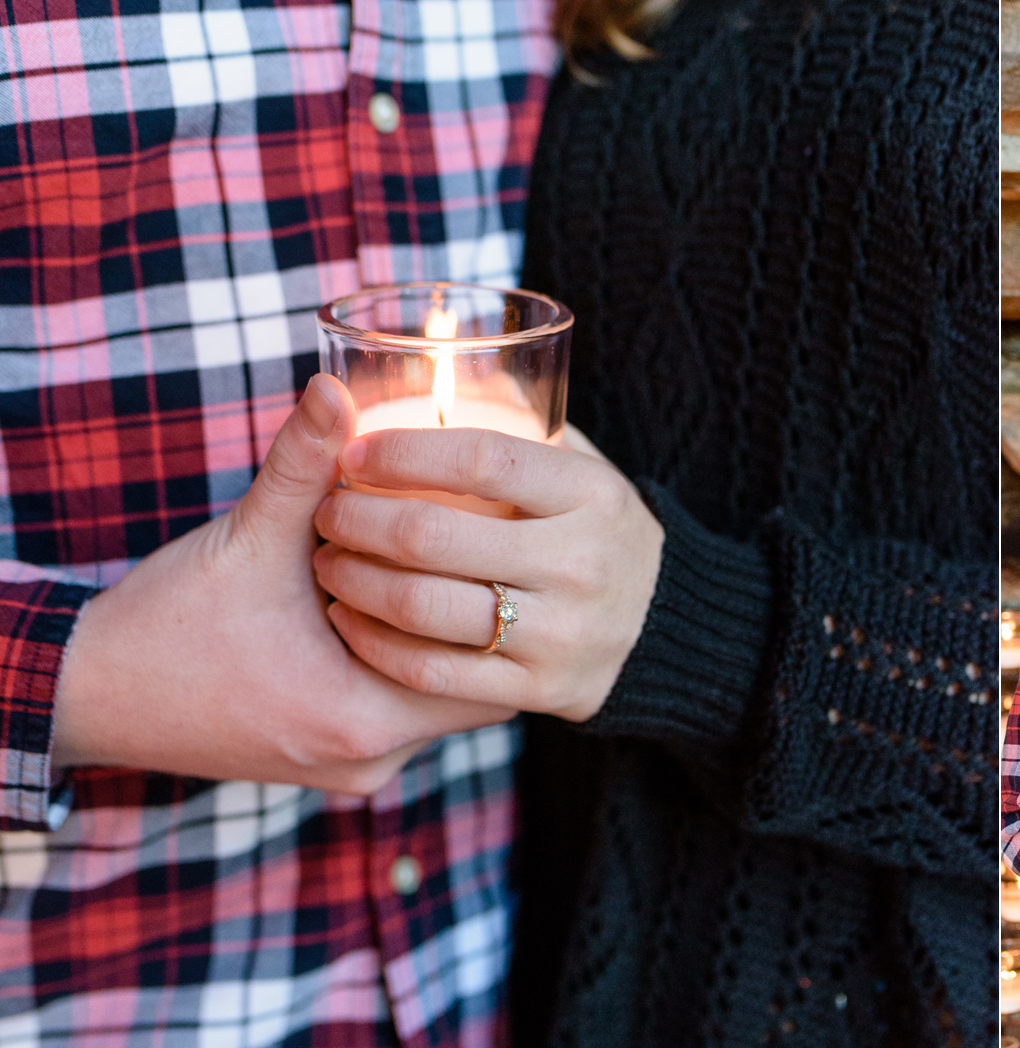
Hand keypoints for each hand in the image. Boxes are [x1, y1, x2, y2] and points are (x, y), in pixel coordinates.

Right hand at [50, 376, 514, 792]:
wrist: (90, 692)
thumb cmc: (167, 622)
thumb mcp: (245, 538)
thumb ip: (300, 464)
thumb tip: (336, 387)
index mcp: (362, 719)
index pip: (490, 667)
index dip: (502, 599)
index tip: (511, 545)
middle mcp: (369, 759)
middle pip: (475, 687)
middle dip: (484, 616)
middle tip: (499, 551)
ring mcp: (353, 767)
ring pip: (439, 700)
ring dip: (447, 638)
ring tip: (458, 571)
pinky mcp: (336, 762)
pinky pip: (401, 711)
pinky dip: (410, 661)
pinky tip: (408, 604)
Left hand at [311, 424, 664, 722]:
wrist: (664, 627)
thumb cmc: (595, 530)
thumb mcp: (581, 468)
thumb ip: (520, 423)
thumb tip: (437, 358)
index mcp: (592, 493)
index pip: (481, 458)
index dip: (402, 452)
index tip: (353, 453)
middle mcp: (581, 562)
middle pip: (434, 535)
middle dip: (356, 519)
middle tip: (326, 511)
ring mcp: (562, 632)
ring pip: (423, 606)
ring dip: (353, 581)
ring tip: (328, 562)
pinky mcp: (539, 688)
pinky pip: (432, 671)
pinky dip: (375, 643)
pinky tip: (350, 620)